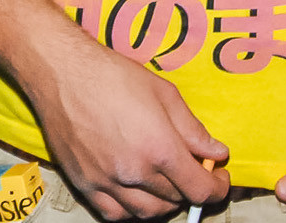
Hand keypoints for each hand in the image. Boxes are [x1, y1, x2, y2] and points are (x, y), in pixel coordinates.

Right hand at [24, 34, 229, 219]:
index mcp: (159, 148)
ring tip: (169, 183)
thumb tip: (216, 152)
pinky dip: (132, 211)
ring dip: (165, 203)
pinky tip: (139, 194)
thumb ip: (193, 130)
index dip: (216, 188)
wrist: (65, 75)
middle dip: (191, 188)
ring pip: (146, 213)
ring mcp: (106, 183)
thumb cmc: (116, 77)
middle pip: (174, 199)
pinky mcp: (83, 185)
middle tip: (194, 169)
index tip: (220, 179)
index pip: (198, 188)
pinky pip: (113, 214)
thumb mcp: (165, 95)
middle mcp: (134, 173)